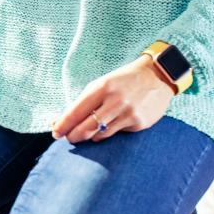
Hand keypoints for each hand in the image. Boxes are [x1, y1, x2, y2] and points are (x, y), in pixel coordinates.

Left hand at [52, 55, 175, 142]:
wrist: (158, 76)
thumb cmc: (122, 81)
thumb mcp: (101, 84)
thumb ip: (83, 102)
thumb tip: (60, 120)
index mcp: (101, 88)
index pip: (75, 112)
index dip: (63, 125)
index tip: (55, 132)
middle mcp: (115, 101)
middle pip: (86, 128)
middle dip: (73, 136)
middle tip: (68, 137)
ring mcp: (128, 113)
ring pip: (100, 134)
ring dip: (89, 137)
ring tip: (85, 134)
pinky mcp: (139, 123)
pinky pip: (117, 133)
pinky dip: (108, 132)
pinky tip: (109, 126)